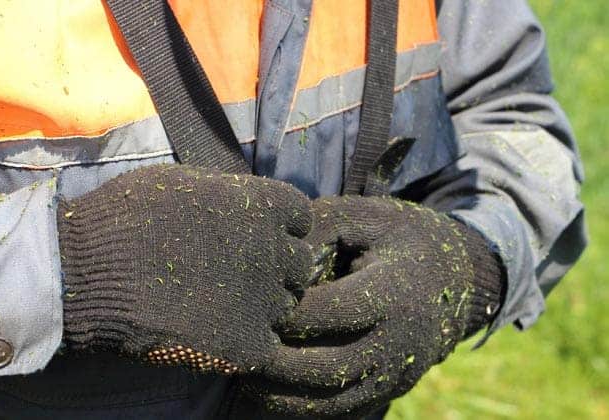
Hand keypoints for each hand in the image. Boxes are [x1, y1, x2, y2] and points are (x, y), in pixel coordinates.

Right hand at [57, 164, 315, 374]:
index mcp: (262, 207)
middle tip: (240, 274)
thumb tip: (244, 207)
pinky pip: (266, 343)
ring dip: (262, 304)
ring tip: (221, 304)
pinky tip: (215, 331)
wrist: (88, 272)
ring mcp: (263, 300)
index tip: (259, 236)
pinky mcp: (247, 344)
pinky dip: (247, 339)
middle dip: (276, 267)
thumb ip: (228, 197)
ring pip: (284, 305)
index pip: (300, 217)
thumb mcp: (184, 184)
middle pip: (298, 264)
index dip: (281, 227)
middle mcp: (274, 251)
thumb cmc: (128, 217)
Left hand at [243, 195, 503, 416]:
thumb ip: (317, 230)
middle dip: (276, 363)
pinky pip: (343, 409)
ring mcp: (396, 373)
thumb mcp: (361, 216)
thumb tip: (272, 258)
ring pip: (333, 399)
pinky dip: (304, 407)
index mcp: (395, 294)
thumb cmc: (397, 237)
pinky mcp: (389, 388)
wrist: (453, 275)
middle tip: (235, 351)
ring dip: (283, 395)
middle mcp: (399, 342)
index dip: (287, 312)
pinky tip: (269, 393)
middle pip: (328, 367)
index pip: (332, 313)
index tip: (251, 304)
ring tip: (243, 378)